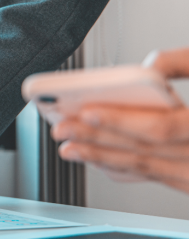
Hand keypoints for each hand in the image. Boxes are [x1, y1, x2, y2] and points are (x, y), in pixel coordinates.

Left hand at [51, 48, 188, 192]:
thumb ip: (187, 62)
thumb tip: (148, 64)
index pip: (165, 128)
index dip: (124, 122)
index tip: (88, 111)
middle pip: (146, 152)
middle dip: (98, 141)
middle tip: (62, 129)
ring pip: (146, 169)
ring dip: (102, 158)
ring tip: (69, 146)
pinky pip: (154, 176)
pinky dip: (123, 167)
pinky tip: (97, 158)